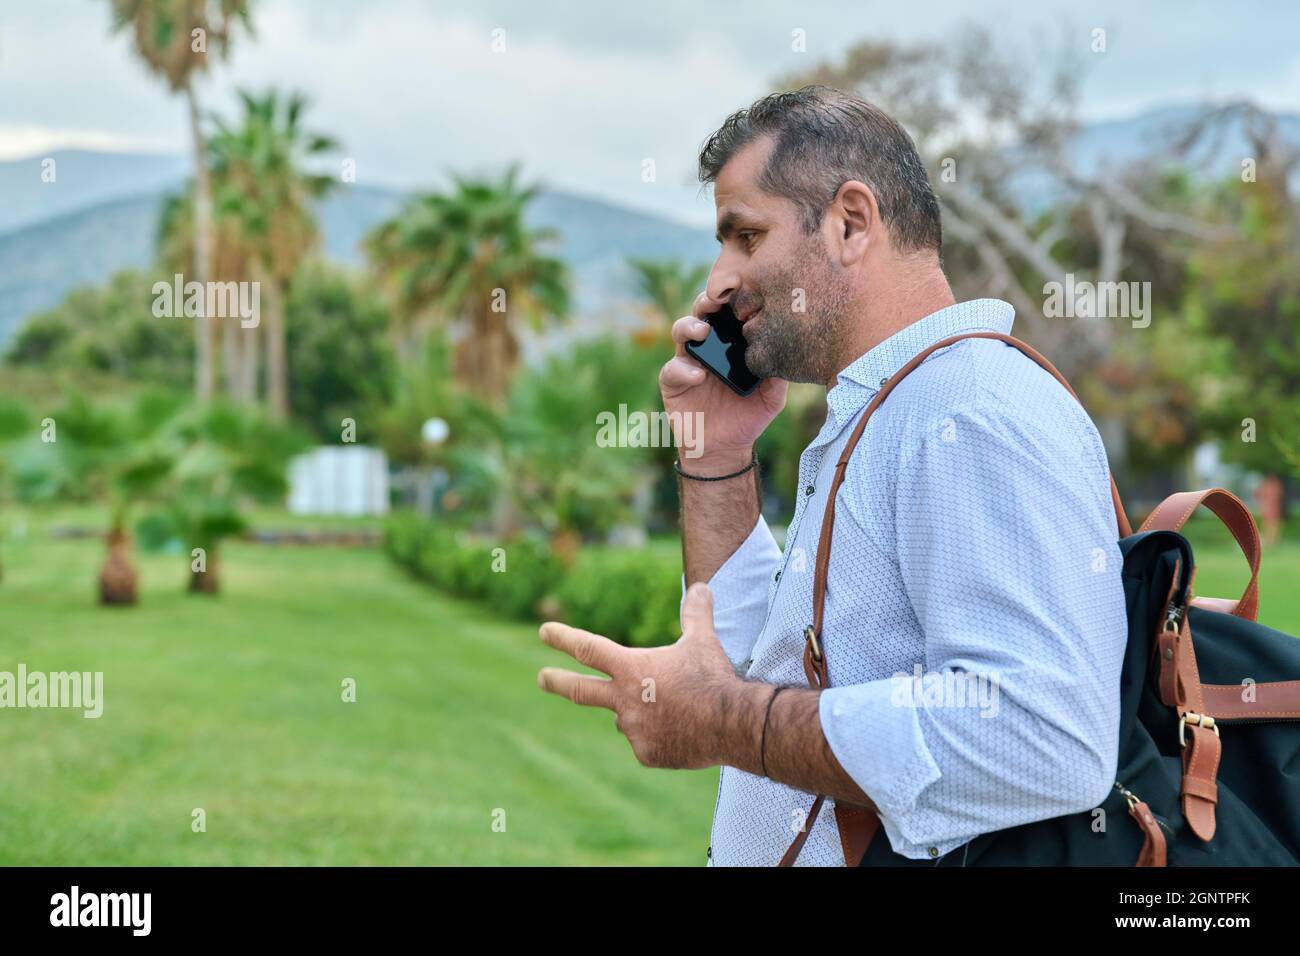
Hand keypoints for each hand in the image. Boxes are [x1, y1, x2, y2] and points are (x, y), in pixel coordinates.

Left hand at [536, 583, 749, 769]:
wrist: (730, 723)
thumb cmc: (712, 678)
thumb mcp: (703, 640)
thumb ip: (696, 614)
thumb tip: (700, 586)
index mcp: (631, 668)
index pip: (588, 648)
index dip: (563, 638)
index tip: (543, 632)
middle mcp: (624, 700)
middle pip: (580, 690)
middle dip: (556, 682)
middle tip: (541, 678)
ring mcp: (633, 730)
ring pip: (625, 719)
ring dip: (638, 712)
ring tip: (674, 709)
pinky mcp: (647, 753)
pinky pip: (648, 742)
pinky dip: (660, 735)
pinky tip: (685, 730)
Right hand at [659, 291, 787, 472]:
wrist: (726, 448)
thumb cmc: (749, 416)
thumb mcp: (772, 395)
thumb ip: (778, 373)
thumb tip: (790, 349)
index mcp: (730, 343)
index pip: (728, 312)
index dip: (732, 297)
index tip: (743, 287)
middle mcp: (707, 346)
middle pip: (701, 312)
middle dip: (707, 301)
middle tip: (717, 300)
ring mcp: (687, 362)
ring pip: (680, 332)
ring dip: (690, 326)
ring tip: (703, 332)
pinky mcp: (673, 383)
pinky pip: (672, 370)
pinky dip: (684, 370)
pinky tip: (699, 376)